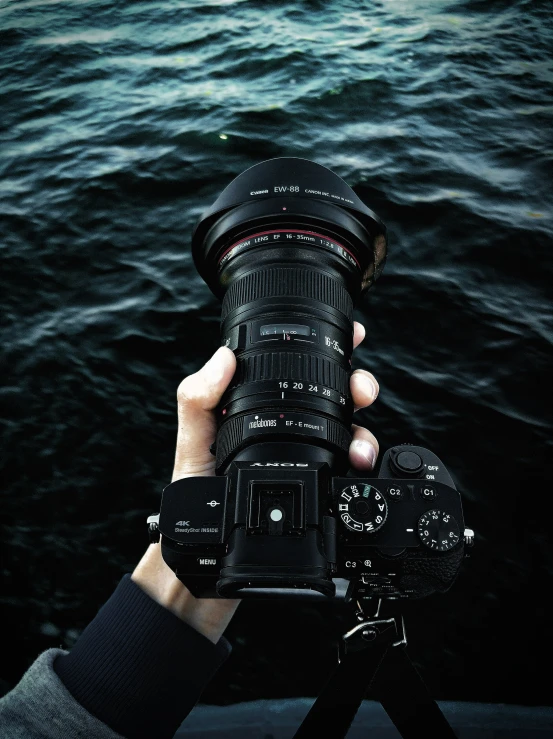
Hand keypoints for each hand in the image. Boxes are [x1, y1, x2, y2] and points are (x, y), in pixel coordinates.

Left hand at [132, 321, 378, 643]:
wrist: (207, 555)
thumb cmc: (194, 494)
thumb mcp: (194, 442)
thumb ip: (199, 399)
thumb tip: (223, 356)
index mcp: (258, 407)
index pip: (296, 368)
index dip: (328, 348)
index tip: (354, 335)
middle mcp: (285, 426)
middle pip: (334, 395)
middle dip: (358, 386)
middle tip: (363, 390)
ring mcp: (303, 455)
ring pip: (348, 429)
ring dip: (364, 431)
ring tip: (359, 446)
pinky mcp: (317, 484)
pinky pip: (347, 467)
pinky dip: (361, 462)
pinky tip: (359, 466)